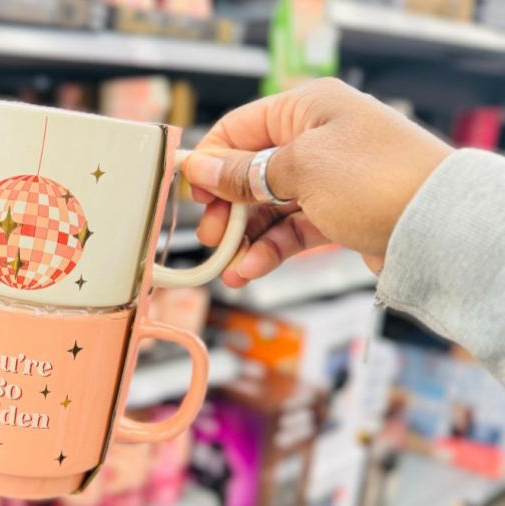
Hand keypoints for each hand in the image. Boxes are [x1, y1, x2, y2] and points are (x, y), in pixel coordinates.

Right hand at [183, 78, 452, 287]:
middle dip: (227, 208)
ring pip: (268, 207)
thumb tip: (199, 167)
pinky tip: (250, 269)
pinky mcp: (337, 213)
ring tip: (229, 267)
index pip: (238, 128)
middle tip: (212, 235)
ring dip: (245, 238)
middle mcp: (316, 138)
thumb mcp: (299, 169)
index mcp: (306, 108)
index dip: (211, 163)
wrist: (439, 228)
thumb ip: (243, 172)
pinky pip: (290, 229)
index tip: (194, 195)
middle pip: (249, 172)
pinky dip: (269, 249)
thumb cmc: (378, 180)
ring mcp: (327, 178)